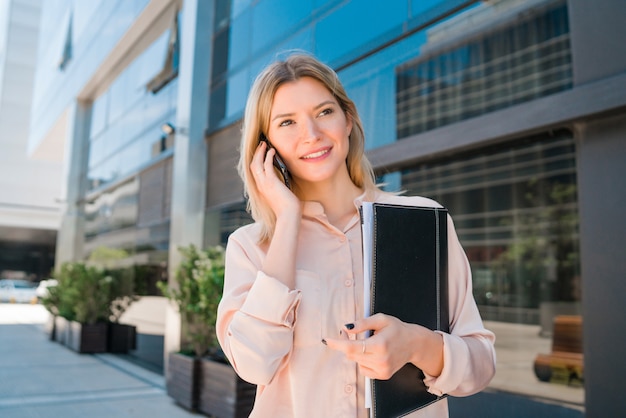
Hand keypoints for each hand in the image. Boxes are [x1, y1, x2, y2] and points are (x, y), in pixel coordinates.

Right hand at [251, 141, 298, 218]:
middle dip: (256, 154)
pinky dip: (268, 156)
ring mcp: (264, 184)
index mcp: (261, 190)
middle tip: (261, 145)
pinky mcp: (271, 182)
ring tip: (264, 144)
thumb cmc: (287, 209)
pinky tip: (272, 151)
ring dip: (260, 152)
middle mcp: (260, 186)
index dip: (256, 162)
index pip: (254, 173)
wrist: (288, 216)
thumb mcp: (280, 196)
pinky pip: (267, 165)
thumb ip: (278, 189)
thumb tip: (283, 182)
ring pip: (256, 164)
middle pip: (253, 166)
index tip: (260, 155)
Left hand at [323, 313, 443, 379]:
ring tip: (368, 342)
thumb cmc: (397, 329)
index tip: (326, 340)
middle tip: (349, 332)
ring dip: (355, 351)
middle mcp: (380, 360)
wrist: (414, 344)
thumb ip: (362, 323)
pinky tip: (373, 353)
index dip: (337, 344)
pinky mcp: (382, 375)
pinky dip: (362, 360)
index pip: (352, 347)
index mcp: (380, 345)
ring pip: (356, 361)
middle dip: (345, 343)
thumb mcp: (381, 319)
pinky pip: (362, 368)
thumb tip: (345, 328)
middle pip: (351, 354)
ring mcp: (382, 370)